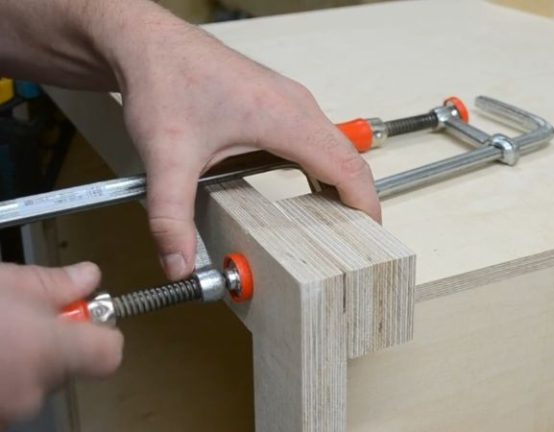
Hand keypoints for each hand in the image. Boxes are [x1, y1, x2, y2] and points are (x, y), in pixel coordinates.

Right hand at [0, 262, 122, 424]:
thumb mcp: (9, 283)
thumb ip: (57, 283)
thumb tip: (89, 277)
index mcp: (49, 352)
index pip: (110, 354)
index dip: (102, 332)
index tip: (86, 315)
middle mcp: (33, 391)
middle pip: (72, 366)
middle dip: (54, 342)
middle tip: (24, 319)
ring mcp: (9, 412)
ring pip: (37, 381)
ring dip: (25, 360)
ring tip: (1, 334)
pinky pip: (11, 394)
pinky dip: (5, 376)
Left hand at [111, 25, 380, 278]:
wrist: (148, 42)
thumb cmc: (164, 79)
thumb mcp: (166, 155)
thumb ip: (171, 215)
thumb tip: (178, 262)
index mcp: (284, 118)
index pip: (346, 166)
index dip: (365, 203)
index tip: (374, 235)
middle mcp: (296, 106)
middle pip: (349, 158)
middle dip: (359, 199)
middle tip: (358, 241)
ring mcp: (290, 102)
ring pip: (334, 147)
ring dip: (342, 184)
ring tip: (339, 223)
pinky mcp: (279, 103)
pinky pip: (317, 139)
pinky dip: (323, 168)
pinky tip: (309, 190)